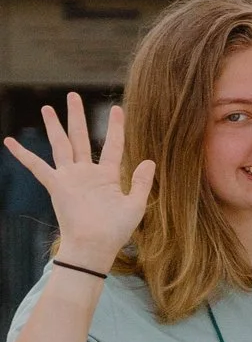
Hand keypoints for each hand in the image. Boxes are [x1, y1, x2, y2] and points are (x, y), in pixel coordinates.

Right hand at [3, 94, 152, 269]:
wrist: (95, 246)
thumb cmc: (116, 230)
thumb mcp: (135, 204)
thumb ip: (140, 181)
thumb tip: (149, 160)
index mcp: (107, 175)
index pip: (112, 145)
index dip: (115, 127)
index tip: (117, 108)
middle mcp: (86, 173)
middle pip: (80, 137)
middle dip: (77, 117)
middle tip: (73, 95)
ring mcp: (70, 178)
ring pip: (60, 145)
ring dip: (54, 126)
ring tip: (47, 108)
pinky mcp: (56, 185)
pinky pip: (36, 166)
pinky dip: (23, 154)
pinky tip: (10, 141)